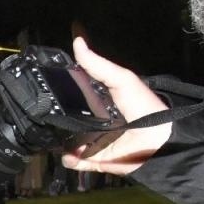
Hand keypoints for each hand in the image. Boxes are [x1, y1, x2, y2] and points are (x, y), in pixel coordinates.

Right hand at [60, 37, 173, 176]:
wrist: (157, 139)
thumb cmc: (144, 106)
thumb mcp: (120, 79)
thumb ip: (98, 65)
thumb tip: (77, 41)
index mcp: (105, 102)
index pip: (80, 95)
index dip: (65, 91)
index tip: (49, 87)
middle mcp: (100, 122)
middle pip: (72, 119)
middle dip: (58, 118)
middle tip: (45, 114)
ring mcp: (99, 142)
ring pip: (72, 142)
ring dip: (61, 140)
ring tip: (52, 136)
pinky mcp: (100, 159)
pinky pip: (80, 161)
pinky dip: (71, 160)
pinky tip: (67, 154)